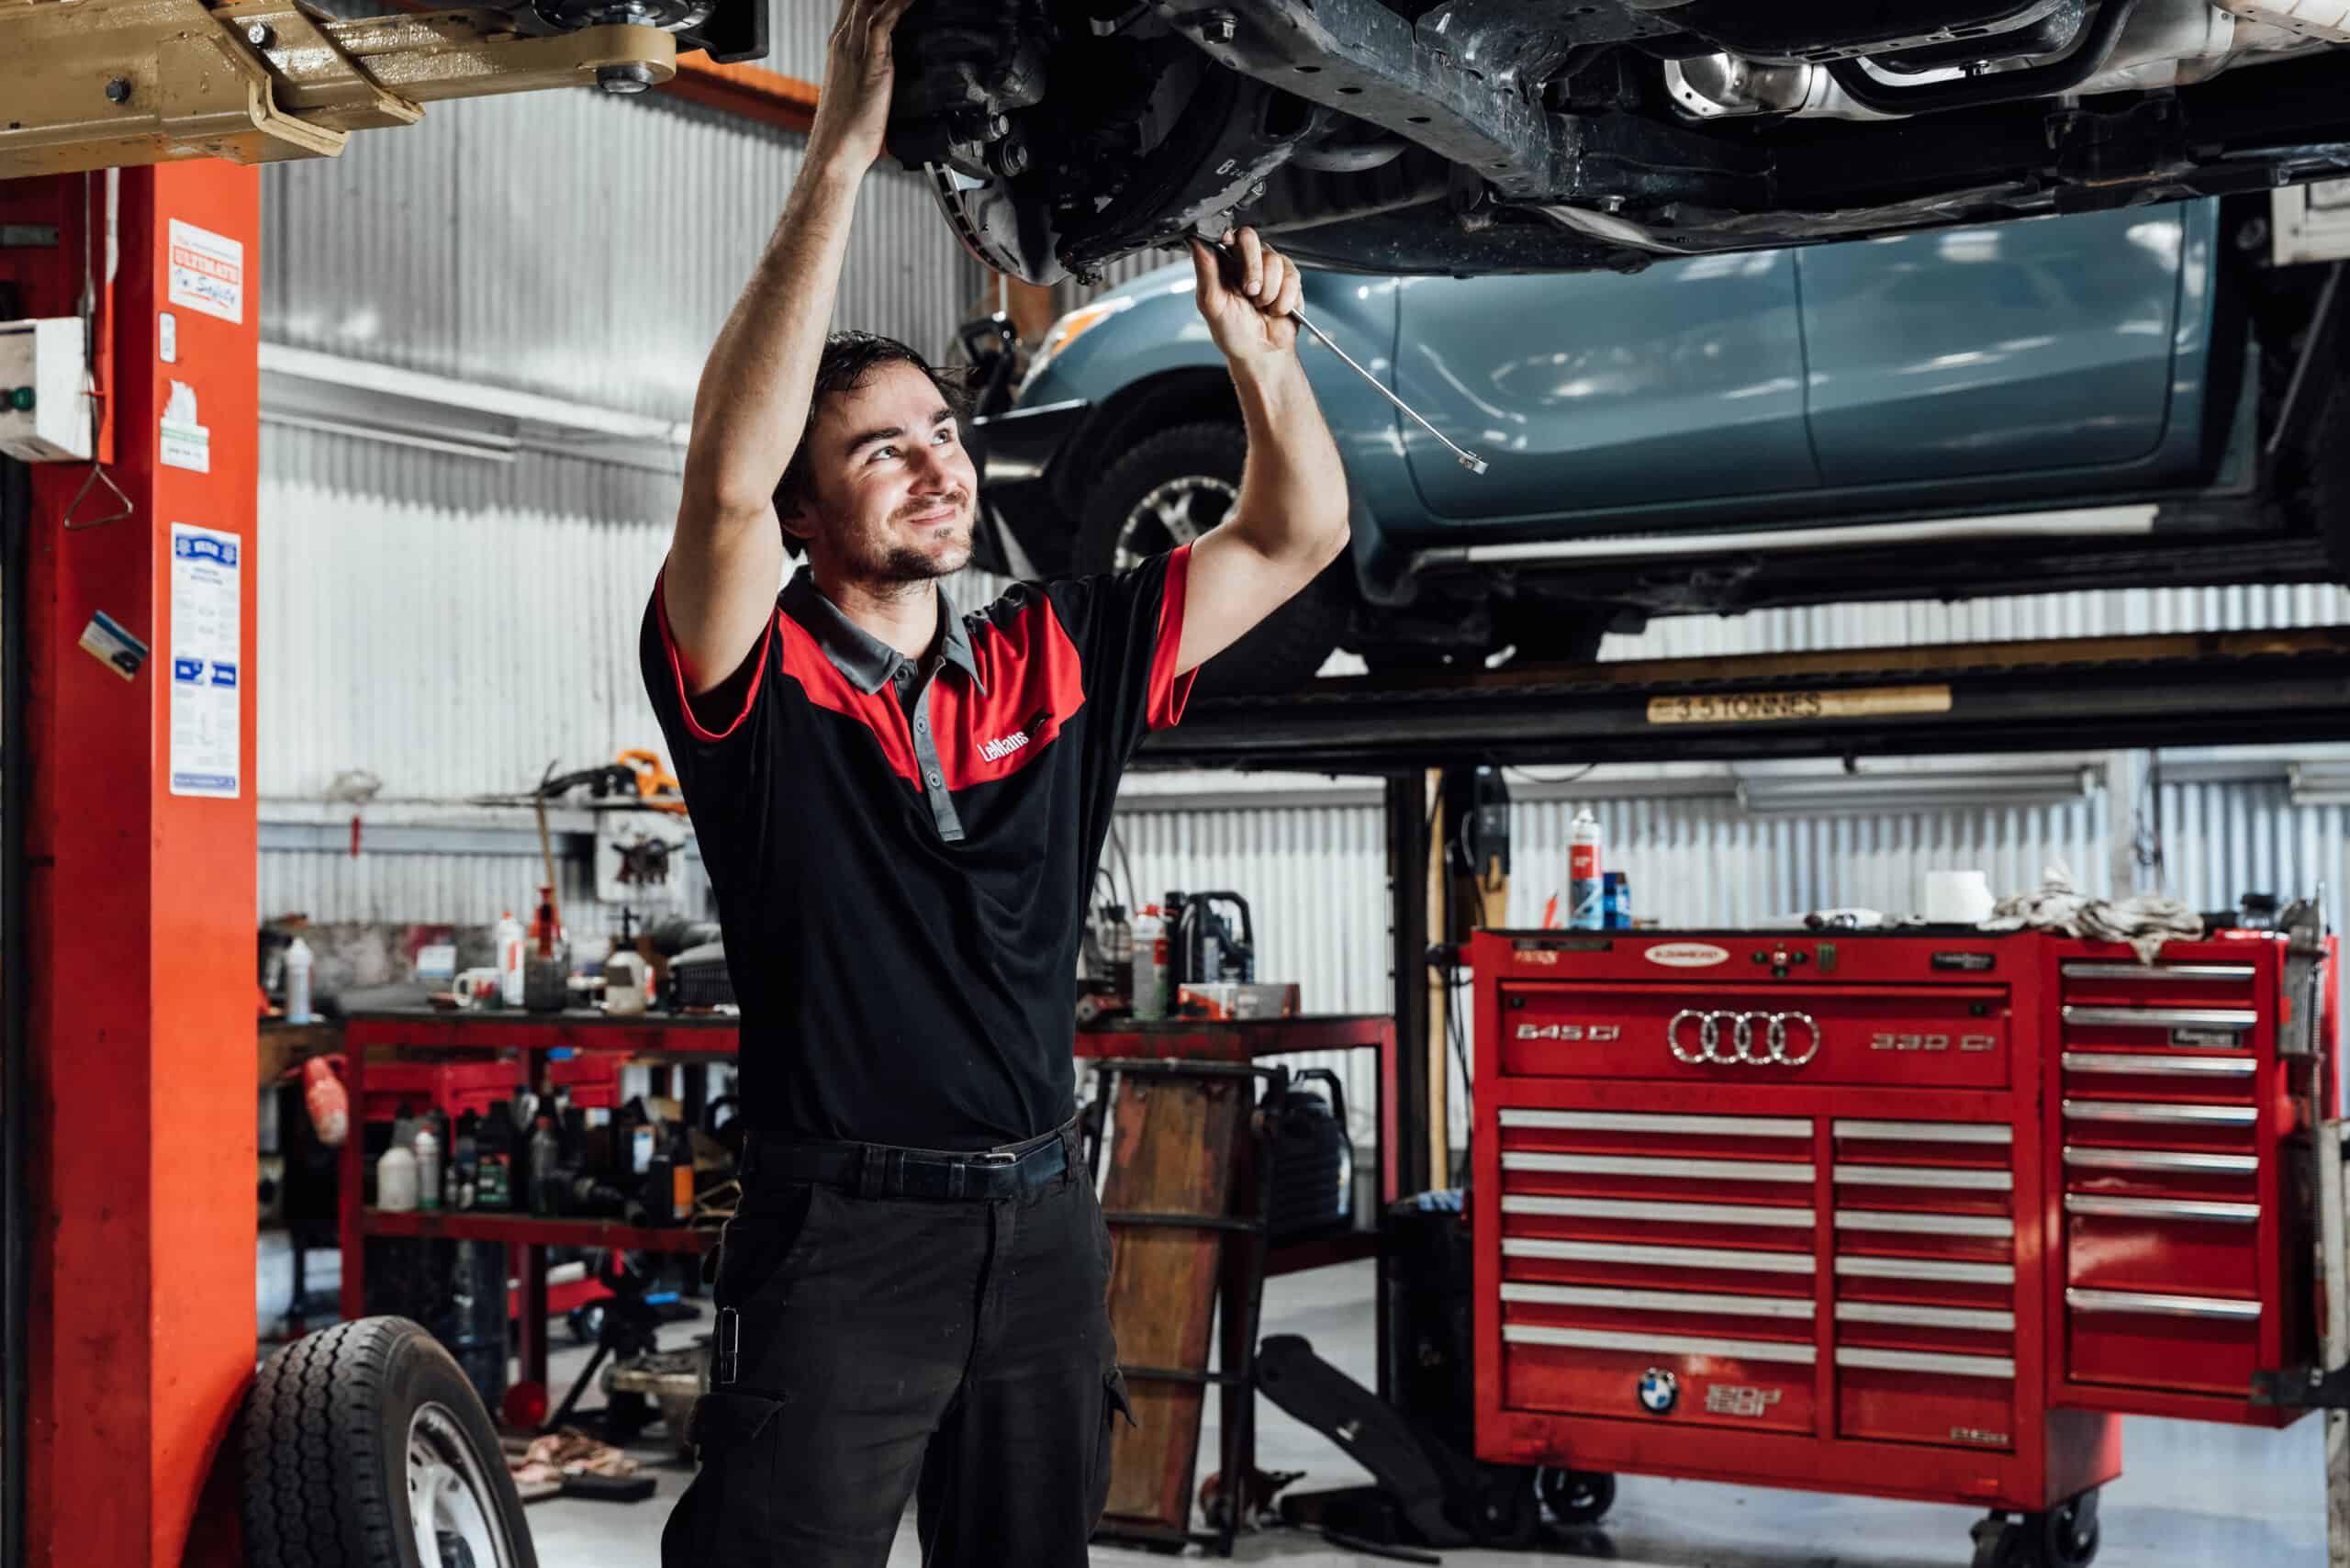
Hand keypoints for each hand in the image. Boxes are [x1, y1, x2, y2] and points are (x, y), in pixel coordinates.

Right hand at [807, 0, 916, 172]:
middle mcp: (844, 44)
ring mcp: (854, 52)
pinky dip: (897, 7)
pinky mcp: (870, 65)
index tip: (893, 2)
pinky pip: (881, 24)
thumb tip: (889, 63)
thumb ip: (872, 69)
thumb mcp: (859, 89)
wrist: (835, 154)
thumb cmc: (845, 130)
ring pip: (868, 3)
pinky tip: (911, 1)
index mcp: (839, 47)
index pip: (855, 5)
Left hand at [1188, 227, 1301, 364]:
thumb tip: (1195, 242)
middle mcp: (1247, 260)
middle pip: (1250, 238)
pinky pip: (1292, 277)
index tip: (1230, 248)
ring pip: (1275, 259)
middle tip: (1250, 292)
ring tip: (1261, 306)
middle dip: (1252, 268)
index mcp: (1224, 263)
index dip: (1230, 239)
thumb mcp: (1212, 304)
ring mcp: (1270, 268)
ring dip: (1268, 291)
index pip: (1227, 234)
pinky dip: (1283, 299)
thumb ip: (1205, 271)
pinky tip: (1276, 309)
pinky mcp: (1290, 279)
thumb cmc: (1232, 332)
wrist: (1261, 353)